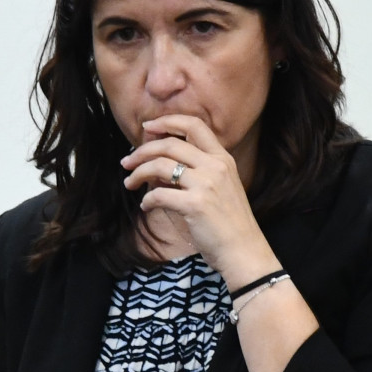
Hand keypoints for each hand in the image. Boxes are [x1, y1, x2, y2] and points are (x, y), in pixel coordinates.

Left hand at [121, 114, 279, 286]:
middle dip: (142, 151)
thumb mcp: (222, 187)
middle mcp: (215, 166)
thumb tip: (163, 163)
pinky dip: (146, 199)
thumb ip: (200, 170)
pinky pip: (159, 194)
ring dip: (138, 173)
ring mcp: (206, 184)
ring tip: (129, 183)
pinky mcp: (195, 205)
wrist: (243, 251)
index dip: (167, 121)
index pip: (194, 125)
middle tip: (127, 161)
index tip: (148, 127)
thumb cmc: (229, 223)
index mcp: (222, 158)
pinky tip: (146, 206)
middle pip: (170, 144)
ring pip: (160, 166)